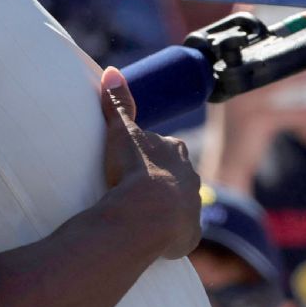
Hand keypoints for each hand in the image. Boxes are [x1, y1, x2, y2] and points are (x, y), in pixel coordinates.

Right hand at [98, 67, 201, 259]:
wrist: (149, 214)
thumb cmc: (135, 170)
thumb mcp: (122, 132)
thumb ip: (118, 103)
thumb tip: (112, 71)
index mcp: (175, 151)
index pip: (165, 147)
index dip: (149, 153)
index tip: (134, 160)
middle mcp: (191, 177)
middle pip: (176, 174)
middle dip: (160, 179)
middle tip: (134, 186)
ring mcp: (192, 207)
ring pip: (180, 203)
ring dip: (165, 206)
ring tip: (140, 212)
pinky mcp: (190, 234)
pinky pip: (179, 232)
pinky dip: (169, 233)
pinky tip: (152, 235)